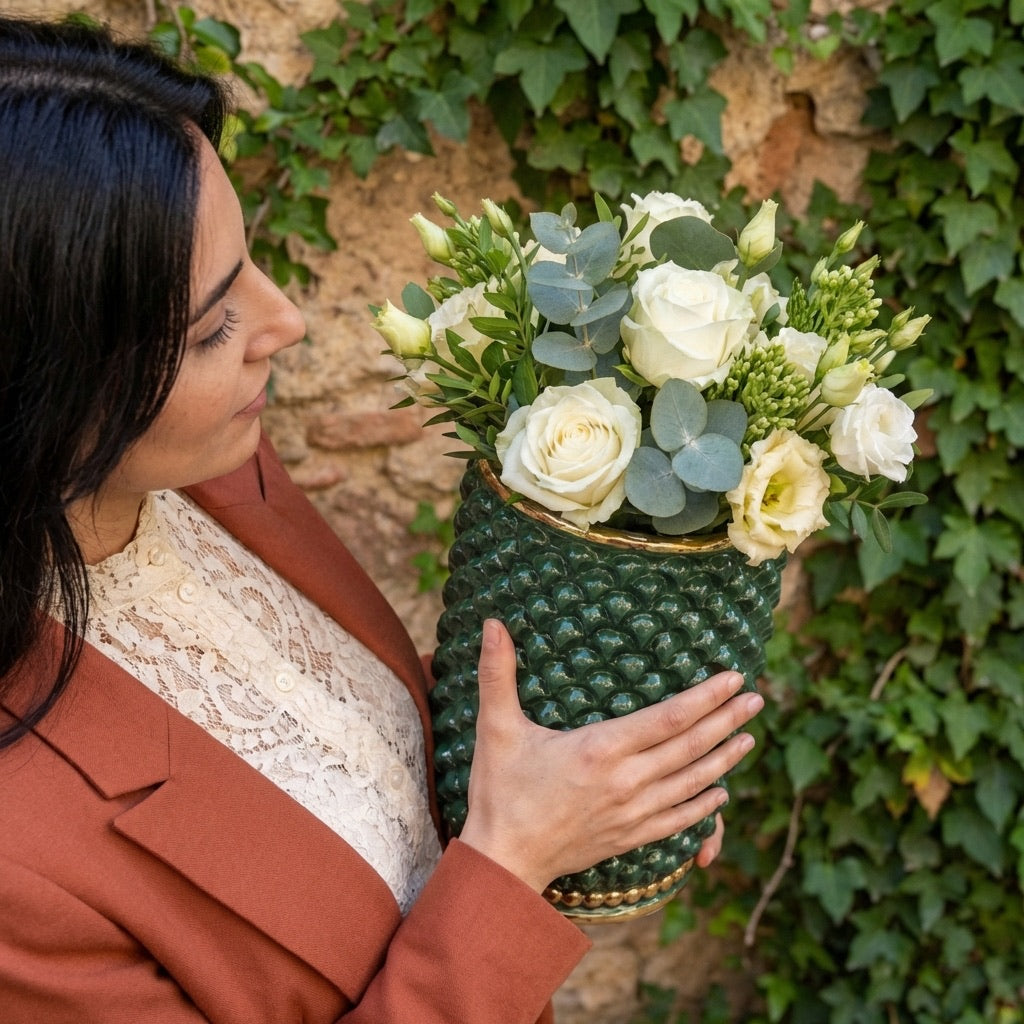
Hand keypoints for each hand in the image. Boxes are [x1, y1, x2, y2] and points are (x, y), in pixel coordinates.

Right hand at [457, 619, 763, 891]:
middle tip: (755, 699)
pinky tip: (722, 794)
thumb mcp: (497, 728)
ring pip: (692, 783)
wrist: (504, 861)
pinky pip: (679, 819)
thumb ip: (498, 674)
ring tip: (749, 737)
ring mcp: (632, 813)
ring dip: (724, 759)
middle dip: (727, 721)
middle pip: (690, 747)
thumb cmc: (500, 791)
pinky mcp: (629, 836)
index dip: (706, 697)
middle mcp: (626, 781)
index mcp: (600, 749)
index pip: (669, 718)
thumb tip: (492, 623)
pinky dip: (705, 806)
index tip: (733, 678)